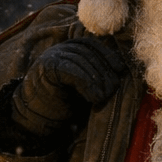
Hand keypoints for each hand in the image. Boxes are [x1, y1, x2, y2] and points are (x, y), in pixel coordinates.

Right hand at [12, 35, 126, 133]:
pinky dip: (87, 85)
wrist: (38, 117)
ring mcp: (53, 55)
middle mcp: (62, 48)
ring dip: (98, 81)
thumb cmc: (66, 103)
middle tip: (113, 91)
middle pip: (90, 53)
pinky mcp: (48, 67)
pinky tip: (94, 98)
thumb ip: (99, 75)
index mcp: (72, 48)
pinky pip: (73, 71)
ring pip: (83, 62)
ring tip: (103, 97)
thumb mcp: (86, 86)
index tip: (120, 69)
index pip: (94, 45)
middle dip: (105, 72)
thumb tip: (123, 72)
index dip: (109, 56)